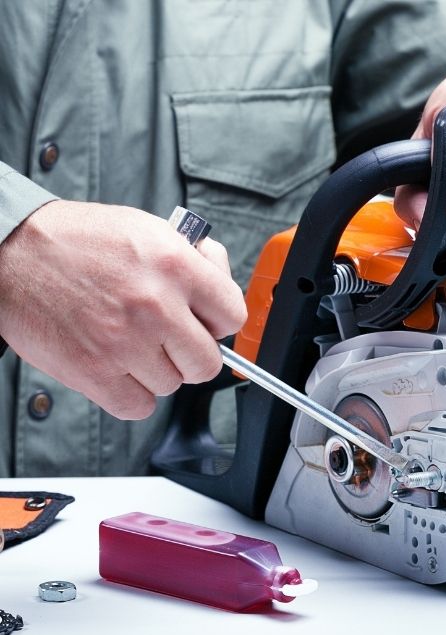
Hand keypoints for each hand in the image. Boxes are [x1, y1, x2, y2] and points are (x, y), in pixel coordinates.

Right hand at [0, 200, 246, 418]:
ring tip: (132, 343)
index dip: (220, 322)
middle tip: (172, 339)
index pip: (233, 316)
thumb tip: (219, 279)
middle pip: (207, 363)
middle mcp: (155, 305)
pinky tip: (120, 368)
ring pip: (172, 385)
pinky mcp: (95, 373)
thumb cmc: (77, 240)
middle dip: (193, 353)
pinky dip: (133, 394)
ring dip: (158, 370)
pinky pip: (139, 407)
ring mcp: (125, 343)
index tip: (206, 322)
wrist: (12, 253)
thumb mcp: (147, 227)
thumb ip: (192, 257)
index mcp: (175, 265)